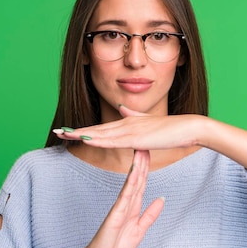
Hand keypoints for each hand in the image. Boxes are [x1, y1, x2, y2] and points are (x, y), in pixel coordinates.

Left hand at [54, 105, 203, 150]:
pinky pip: (113, 140)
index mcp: (127, 123)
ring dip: (81, 135)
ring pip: (100, 134)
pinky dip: (98, 139)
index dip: (83, 129)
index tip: (68, 131)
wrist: (189, 128)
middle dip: (75, 132)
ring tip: (64, 135)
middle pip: (96, 129)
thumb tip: (122, 108)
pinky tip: (85, 139)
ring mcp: (131, 130)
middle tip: (57, 132)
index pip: (101, 128)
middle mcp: (126, 124)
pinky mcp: (137, 138)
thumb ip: (135, 115)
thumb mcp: (149, 122)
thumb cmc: (172, 128)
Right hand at [78, 149, 163, 247]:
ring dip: (137, 167)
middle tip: (146, 142)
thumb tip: (161, 199)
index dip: (147, 168)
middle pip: (137, 179)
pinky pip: (125, 197)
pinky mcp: (115, 215)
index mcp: (133, 207)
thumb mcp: (139, 230)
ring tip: (141, 151)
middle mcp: (126, 204)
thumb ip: (150, 215)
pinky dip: (130, 184)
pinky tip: (135, 173)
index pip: (142, 183)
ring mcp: (120, 208)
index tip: (150, 152)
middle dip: (142, 161)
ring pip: (131, 184)